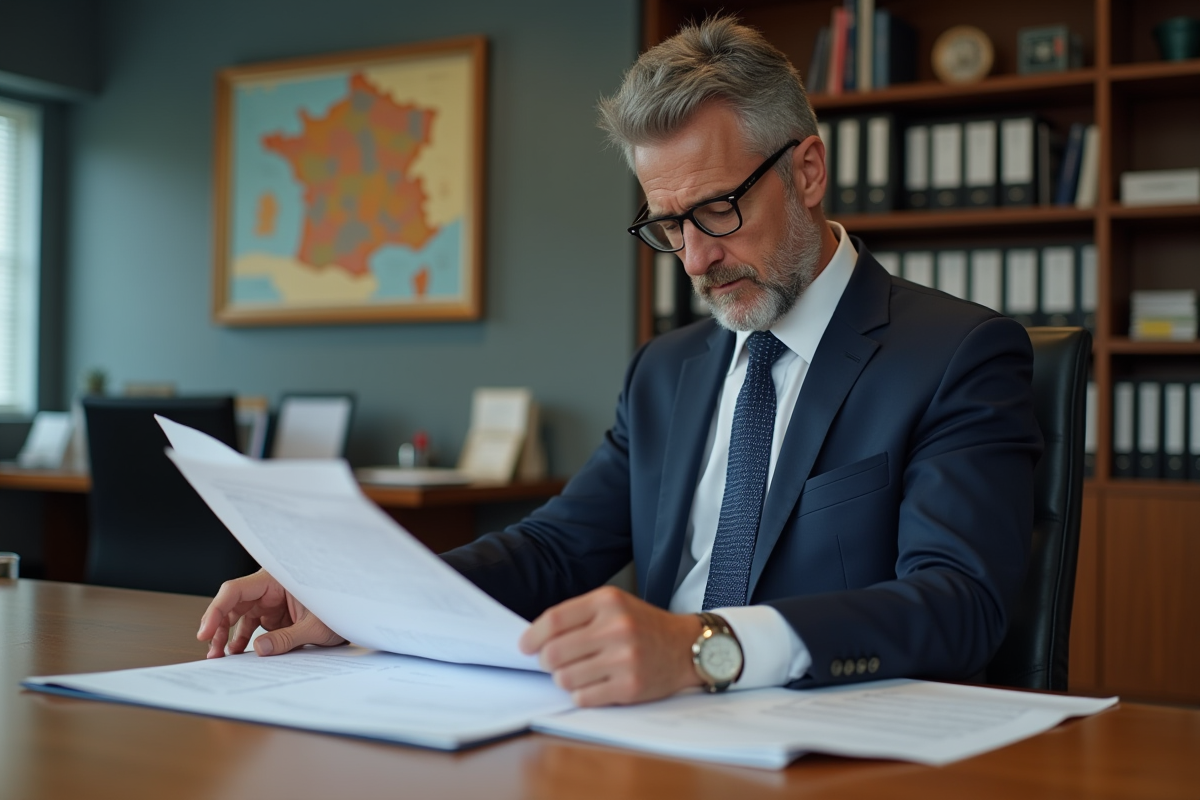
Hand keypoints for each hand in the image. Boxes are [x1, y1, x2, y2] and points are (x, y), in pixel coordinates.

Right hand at [197, 569, 345, 658]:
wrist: (356, 615)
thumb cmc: (340, 610)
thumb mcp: (316, 627)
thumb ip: (288, 638)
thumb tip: (260, 649)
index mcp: (276, 579)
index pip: (235, 590)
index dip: (216, 610)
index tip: (205, 631)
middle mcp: (269, 587)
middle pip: (233, 604)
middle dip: (218, 626)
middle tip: (211, 650)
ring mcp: (271, 601)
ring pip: (239, 616)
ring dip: (227, 635)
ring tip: (219, 656)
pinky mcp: (275, 613)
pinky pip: (252, 625)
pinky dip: (243, 639)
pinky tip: (236, 652)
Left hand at [519, 586, 702, 705]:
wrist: (687, 647)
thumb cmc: (643, 626)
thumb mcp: (614, 606)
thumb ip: (578, 616)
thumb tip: (534, 641)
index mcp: (608, 602)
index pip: (554, 620)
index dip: (532, 636)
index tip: (524, 646)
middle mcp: (616, 628)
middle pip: (554, 653)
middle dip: (547, 662)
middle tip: (555, 662)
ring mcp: (624, 659)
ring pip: (565, 678)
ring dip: (565, 679)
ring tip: (581, 672)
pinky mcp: (630, 686)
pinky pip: (583, 697)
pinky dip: (582, 694)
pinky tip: (595, 684)